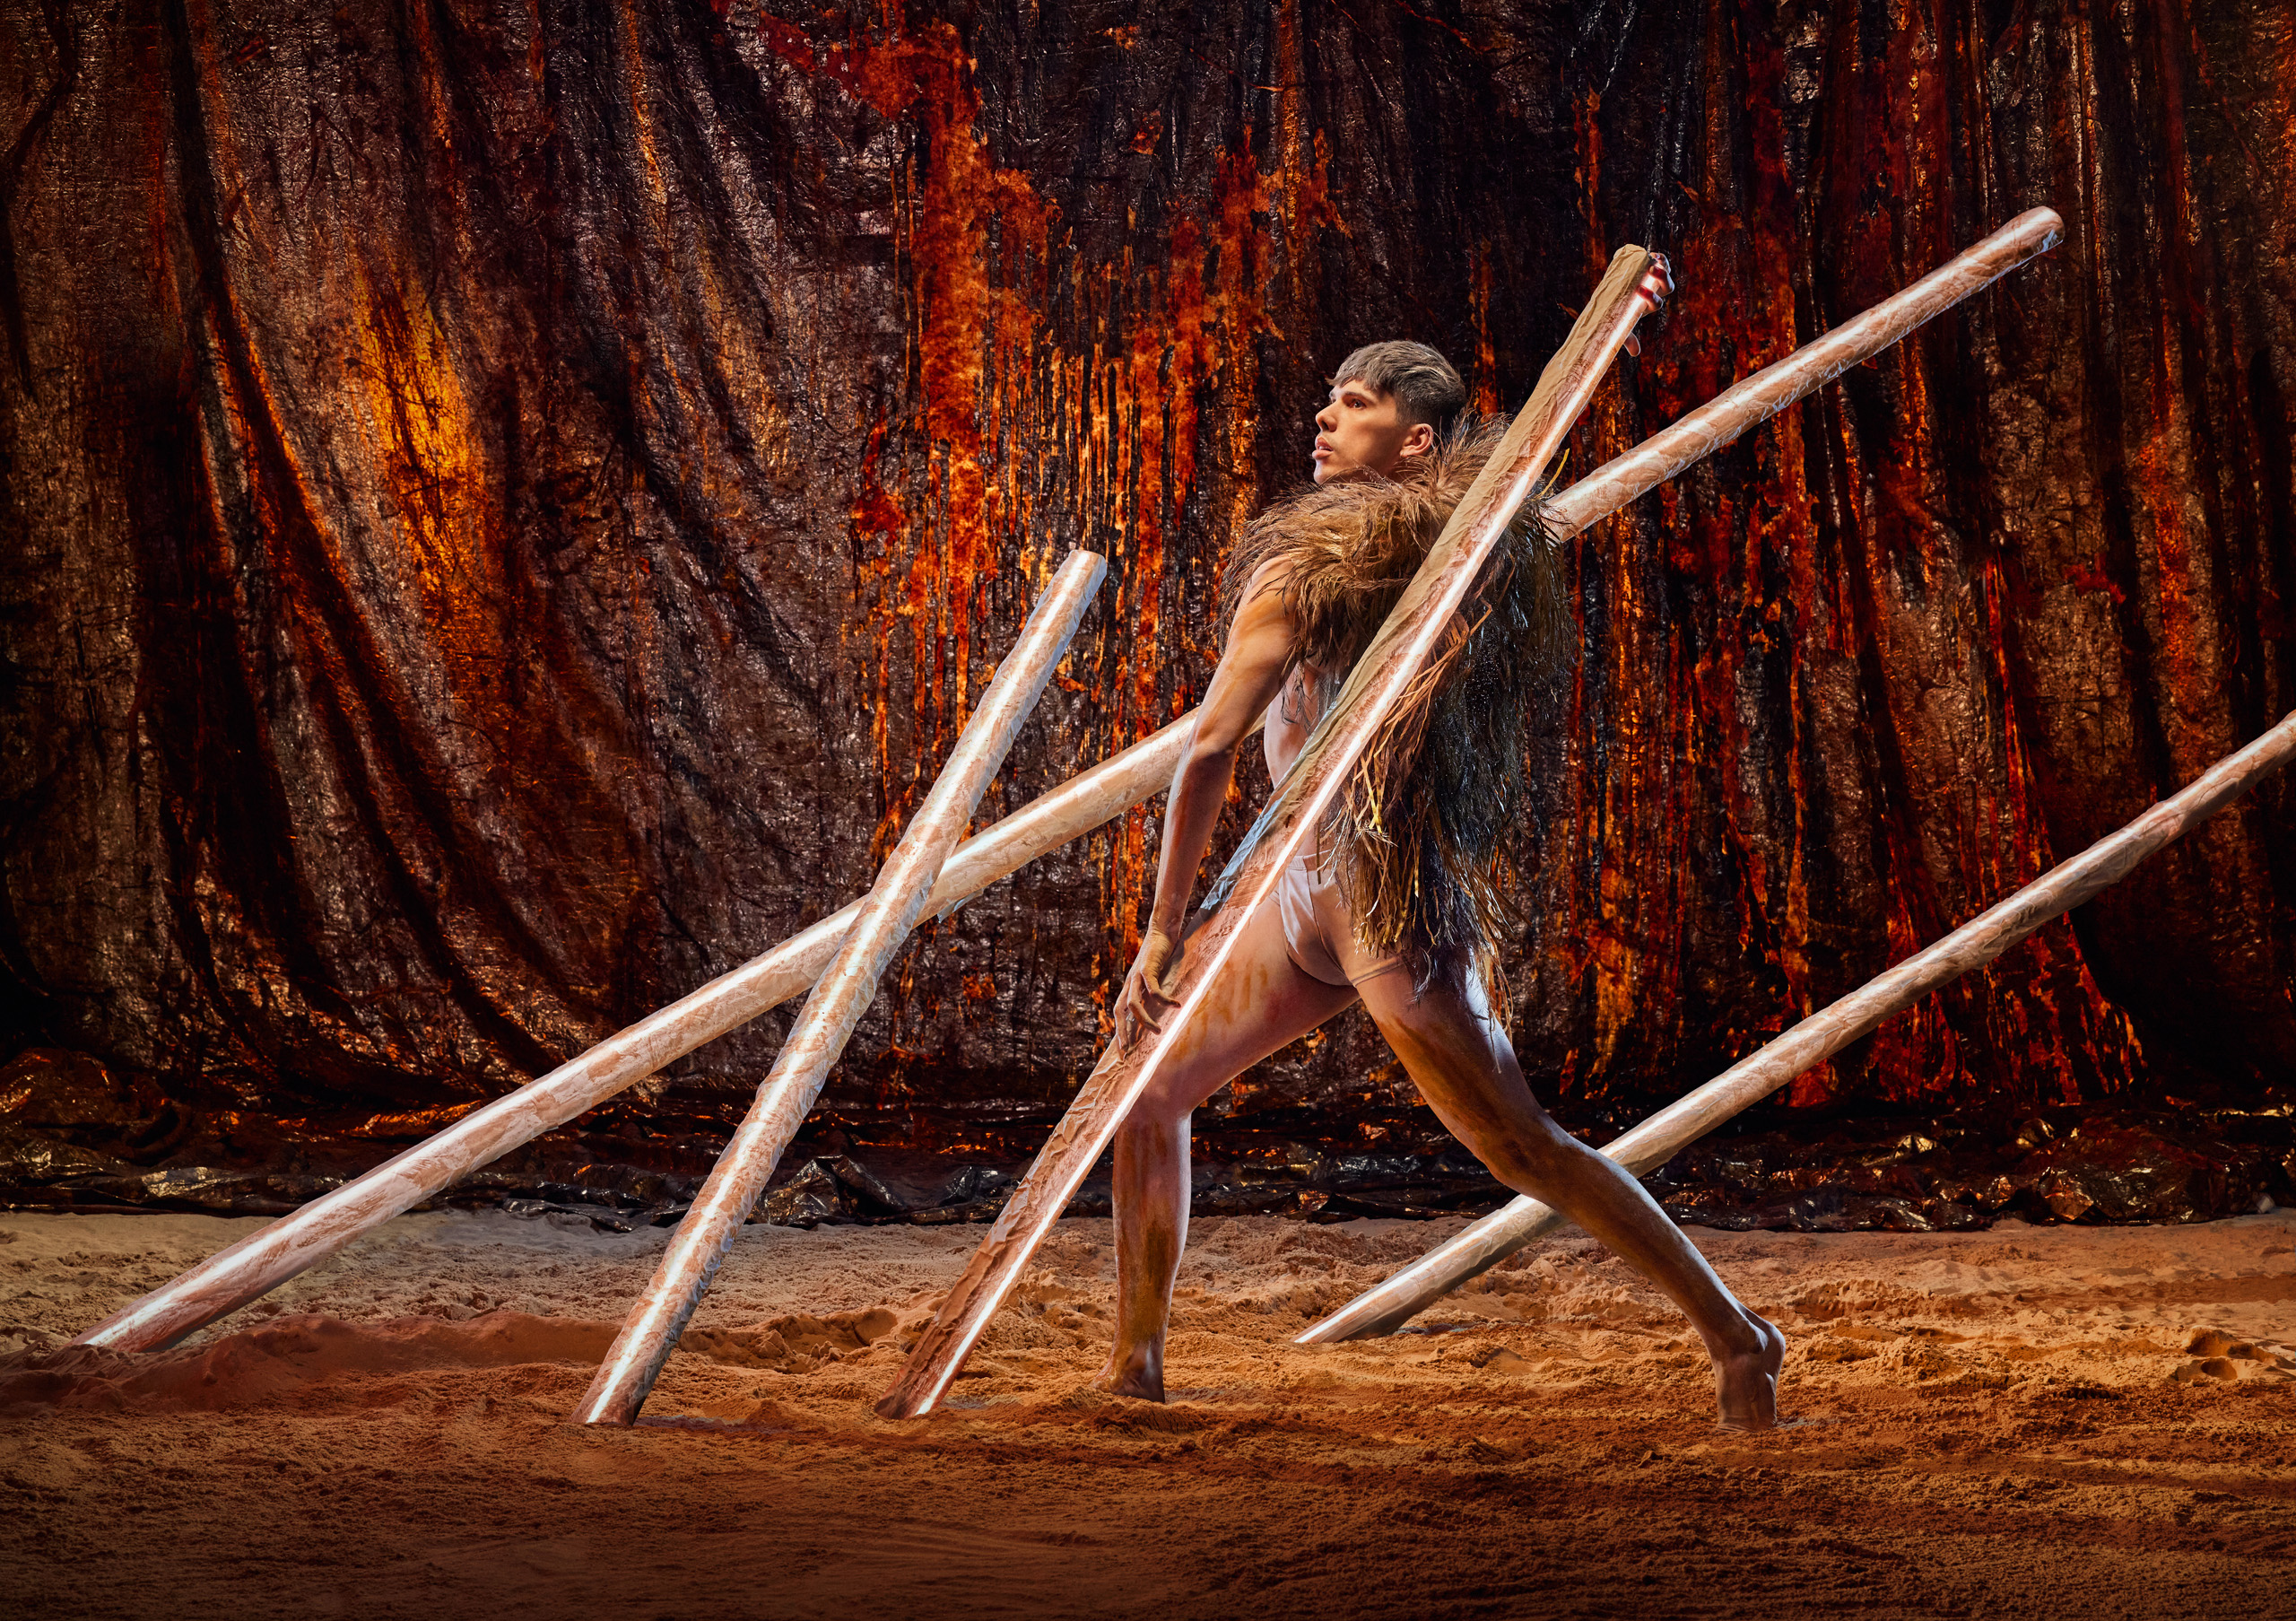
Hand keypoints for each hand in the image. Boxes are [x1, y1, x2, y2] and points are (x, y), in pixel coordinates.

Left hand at [1115, 925, 1181, 1047]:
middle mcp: (1130, 983)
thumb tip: (1159, 1010)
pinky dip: (1164, 999)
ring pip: (1133, 1004)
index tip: (1123, 1050)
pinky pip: (1153, 989)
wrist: (1161, 930)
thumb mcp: (1154, 977)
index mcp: (1130, 987)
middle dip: (1122, 1031)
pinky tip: (1176, 1005)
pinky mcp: (1148, 968)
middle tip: (1128, 1050)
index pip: (1120, 1012)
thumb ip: (1153, 992)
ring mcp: (1137, 976)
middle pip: (1120, 1011)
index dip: (1120, 1030)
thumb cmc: (1160, 956)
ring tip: (1158, 1032)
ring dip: (1144, 1020)